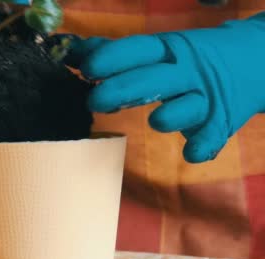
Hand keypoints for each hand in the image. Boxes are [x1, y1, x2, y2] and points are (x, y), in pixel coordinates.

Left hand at [63, 13, 264, 162]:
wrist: (254, 62)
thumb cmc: (187, 61)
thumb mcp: (157, 50)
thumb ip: (114, 54)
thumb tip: (68, 50)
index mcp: (168, 50)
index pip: (138, 49)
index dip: (113, 58)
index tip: (86, 68)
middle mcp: (187, 72)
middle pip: (154, 79)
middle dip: (123, 90)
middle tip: (93, 101)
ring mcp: (206, 97)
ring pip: (188, 106)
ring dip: (171, 115)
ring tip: (155, 121)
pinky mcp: (222, 122)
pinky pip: (212, 136)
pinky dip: (204, 145)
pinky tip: (191, 153)